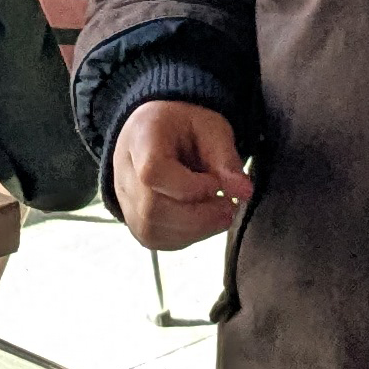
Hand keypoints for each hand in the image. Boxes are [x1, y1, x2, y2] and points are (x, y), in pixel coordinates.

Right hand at [109, 99, 252, 250]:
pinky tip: (202, 220)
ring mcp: (125, 201)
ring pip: (152, 230)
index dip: (189, 187)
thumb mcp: (210, 128)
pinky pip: (156, 240)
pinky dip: (186, 236)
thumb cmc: (182, 129)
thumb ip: (226, 158)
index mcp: (141, 139)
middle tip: (228, 206)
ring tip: (219, 212)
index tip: (216, 185)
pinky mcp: (134, 223)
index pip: (152, 172)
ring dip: (195, 229)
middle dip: (199, 216)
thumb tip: (244, 192)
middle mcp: (124, 173)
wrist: (152, 134)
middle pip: (152, 209)